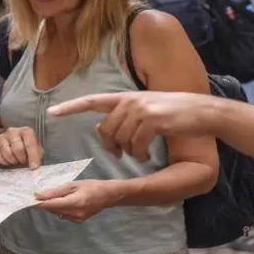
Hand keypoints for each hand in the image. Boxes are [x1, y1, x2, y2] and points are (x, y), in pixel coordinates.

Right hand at [0, 126, 42, 168]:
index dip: (33, 156)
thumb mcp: (36, 150)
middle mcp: (12, 131)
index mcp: (26, 131)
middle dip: (22, 159)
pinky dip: (4, 162)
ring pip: (7, 153)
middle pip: (18, 149)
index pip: (30, 143)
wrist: (13, 146)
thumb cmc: (27, 149)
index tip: (34, 167)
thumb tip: (34, 166)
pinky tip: (8, 161)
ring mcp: (1, 137)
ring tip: (16, 161)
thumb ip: (37, 156)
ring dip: (13, 161)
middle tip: (23, 162)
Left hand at [34, 180, 120, 221]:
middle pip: (52, 210)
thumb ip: (56, 191)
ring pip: (57, 213)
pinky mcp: (78, 221)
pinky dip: (59, 209)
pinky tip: (60, 202)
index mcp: (74, 202)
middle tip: (35, 195)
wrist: (107, 196)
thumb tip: (39, 195)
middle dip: (44, 204)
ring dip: (51, 206)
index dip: (38, 203)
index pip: (51, 205)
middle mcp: (75, 214)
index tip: (27, 200)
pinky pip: (63, 215)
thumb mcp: (73, 184)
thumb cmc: (91, 186)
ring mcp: (77, 219)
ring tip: (48, 197)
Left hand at [48, 92, 213, 161]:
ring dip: (130, 152)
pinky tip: (147, 155)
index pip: (92, 101)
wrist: (201, 111)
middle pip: (105, 130)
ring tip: (142, 153)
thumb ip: (122, 117)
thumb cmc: (174, 114)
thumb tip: (100, 128)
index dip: (71, 107)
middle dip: (111, 147)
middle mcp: (130, 100)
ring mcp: (141, 108)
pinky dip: (139, 154)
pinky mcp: (152, 120)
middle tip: (122, 156)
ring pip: (120, 140)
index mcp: (125, 97)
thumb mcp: (145, 111)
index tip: (52, 112)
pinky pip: (135, 145)